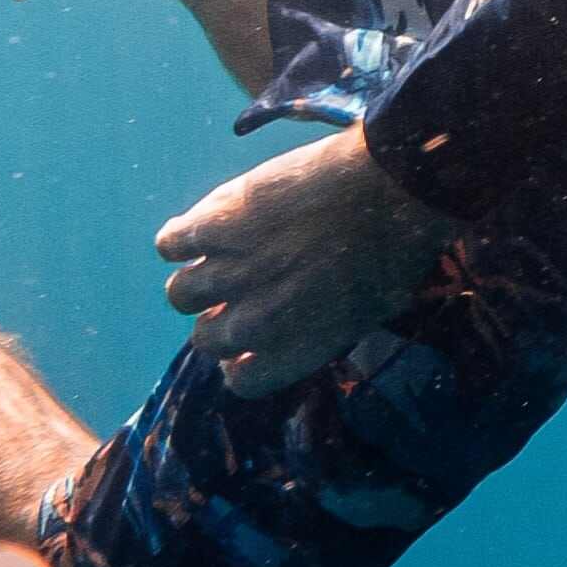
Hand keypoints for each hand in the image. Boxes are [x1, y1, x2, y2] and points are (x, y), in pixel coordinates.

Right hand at [153, 130, 454, 395]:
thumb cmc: (397, 247)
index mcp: (297, 350)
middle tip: (238, 288)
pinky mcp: (216, 226)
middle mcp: (258, 323)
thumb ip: (323, 327)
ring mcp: (233, 274)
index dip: (241, 360)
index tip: (248, 341)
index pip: (242, 380)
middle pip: (207, 340)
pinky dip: (179, 239)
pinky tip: (200, 229)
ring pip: (180, 295)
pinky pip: (169, 245)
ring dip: (197, 279)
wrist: (391, 186)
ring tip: (217, 257)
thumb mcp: (369, 309)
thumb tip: (298, 326)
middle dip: (219, 318)